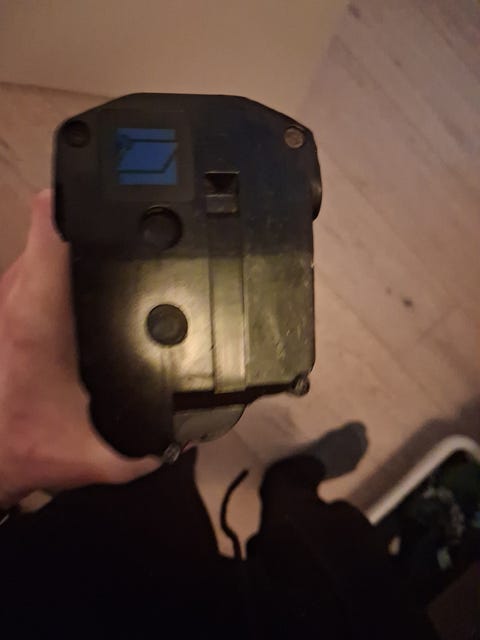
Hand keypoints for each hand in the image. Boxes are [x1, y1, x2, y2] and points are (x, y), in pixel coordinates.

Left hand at [0, 190, 159, 507]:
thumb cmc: (20, 445)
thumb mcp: (93, 459)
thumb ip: (141, 453)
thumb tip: (179, 438)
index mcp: (39, 316)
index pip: (52, 223)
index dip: (84, 189)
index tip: (117, 177)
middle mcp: (18, 293)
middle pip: (55, 221)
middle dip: (98, 211)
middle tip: (141, 213)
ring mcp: (10, 292)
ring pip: (47, 239)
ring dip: (81, 234)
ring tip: (123, 238)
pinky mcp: (8, 300)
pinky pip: (40, 259)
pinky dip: (67, 257)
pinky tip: (92, 275)